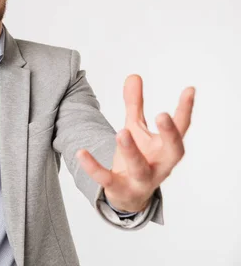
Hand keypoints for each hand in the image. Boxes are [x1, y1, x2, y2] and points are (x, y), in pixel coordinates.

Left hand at [76, 75, 194, 212]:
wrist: (128, 196)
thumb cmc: (138, 157)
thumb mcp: (135, 128)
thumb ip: (135, 104)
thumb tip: (134, 75)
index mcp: (167, 148)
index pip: (181, 128)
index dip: (185, 109)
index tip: (189, 89)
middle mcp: (160, 165)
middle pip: (173, 151)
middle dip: (169, 134)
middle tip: (162, 114)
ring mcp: (142, 179)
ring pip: (140, 167)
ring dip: (132, 150)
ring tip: (122, 132)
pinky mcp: (119, 188)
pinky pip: (106, 178)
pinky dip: (93, 167)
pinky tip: (81, 152)